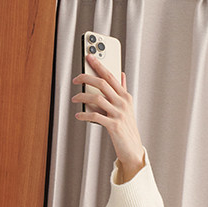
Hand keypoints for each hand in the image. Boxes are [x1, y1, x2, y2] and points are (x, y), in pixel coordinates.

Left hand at [72, 54, 144, 181]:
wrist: (133, 149)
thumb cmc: (127, 128)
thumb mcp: (127, 107)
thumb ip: (123, 90)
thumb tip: (121, 74)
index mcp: (125, 96)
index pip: (110, 75)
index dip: (99, 65)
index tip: (89, 57)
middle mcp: (122, 102)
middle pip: (102, 83)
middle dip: (87, 78)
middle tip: (76, 78)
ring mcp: (118, 114)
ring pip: (97, 98)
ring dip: (82, 97)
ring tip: (74, 98)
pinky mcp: (113, 126)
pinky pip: (95, 117)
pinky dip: (84, 115)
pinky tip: (78, 115)